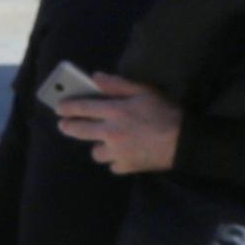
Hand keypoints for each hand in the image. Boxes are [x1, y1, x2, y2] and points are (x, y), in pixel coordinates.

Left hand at [54, 74, 181, 174]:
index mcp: (114, 111)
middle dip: (68, 127)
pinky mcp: (126, 167)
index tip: (59, 108)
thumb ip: (118, 84)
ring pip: (96, 152)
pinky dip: (117, 161)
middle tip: (65, 126)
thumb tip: (95, 77)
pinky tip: (125, 155)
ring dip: (100, 147)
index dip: (67, 107)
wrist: (186, 142)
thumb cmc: (166, 112)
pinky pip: (113, 165)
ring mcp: (116, 152)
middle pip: (78, 131)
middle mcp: (110, 132)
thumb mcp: (145, 91)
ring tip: (107, 143)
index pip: (81, 107)